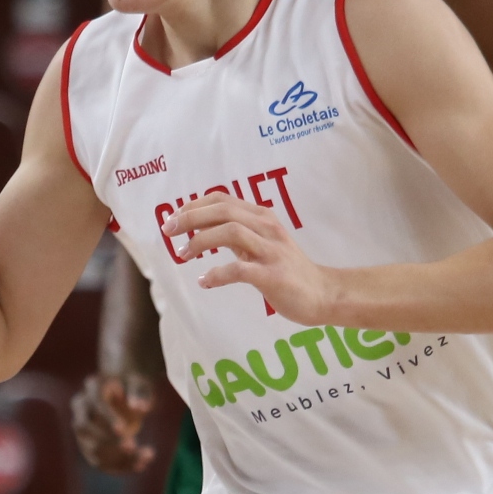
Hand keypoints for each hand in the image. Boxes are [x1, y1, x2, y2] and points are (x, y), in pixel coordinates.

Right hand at [70, 372, 157, 473]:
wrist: (125, 393)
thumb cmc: (132, 385)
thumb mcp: (139, 384)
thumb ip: (140, 393)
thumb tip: (141, 408)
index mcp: (93, 387)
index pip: (95, 404)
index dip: (107, 418)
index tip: (123, 430)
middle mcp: (81, 407)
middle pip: (84, 426)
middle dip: (106, 440)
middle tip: (131, 447)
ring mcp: (82, 427)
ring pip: (90, 448)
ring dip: (115, 458)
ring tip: (142, 461)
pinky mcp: (88, 445)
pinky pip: (99, 461)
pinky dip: (120, 466)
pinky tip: (140, 466)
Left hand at [168, 193, 341, 324]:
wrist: (323, 294)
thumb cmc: (288, 270)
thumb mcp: (262, 244)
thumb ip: (237, 235)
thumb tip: (202, 229)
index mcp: (262, 218)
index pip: (222, 199)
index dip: (194, 205)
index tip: (173, 218)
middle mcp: (267, 228)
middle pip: (223, 211)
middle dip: (190, 218)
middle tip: (168, 231)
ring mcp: (271, 251)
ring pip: (230, 232)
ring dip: (200, 242)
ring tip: (182, 254)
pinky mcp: (273, 275)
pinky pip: (240, 269)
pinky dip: (217, 274)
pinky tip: (205, 281)